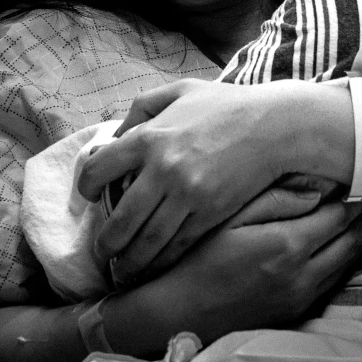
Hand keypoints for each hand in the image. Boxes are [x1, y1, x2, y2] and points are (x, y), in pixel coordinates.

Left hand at [76, 79, 351, 285]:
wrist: (276, 127)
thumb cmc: (227, 106)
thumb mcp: (180, 90)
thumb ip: (143, 107)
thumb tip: (116, 136)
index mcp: (149, 137)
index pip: (97, 170)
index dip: (85, 187)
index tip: (90, 196)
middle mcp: (163, 169)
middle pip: (118, 221)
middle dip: (105, 243)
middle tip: (102, 251)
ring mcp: (187, 196)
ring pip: (145, 243)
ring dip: (128, 262)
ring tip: (121, 270)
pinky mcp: (209, 214)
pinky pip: (176, 247)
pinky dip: (160, 263)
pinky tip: (152, 268)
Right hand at [101, 196, 361, 353]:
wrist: (175, 314)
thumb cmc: (195, 257)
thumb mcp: (229, 219)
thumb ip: (275, 201)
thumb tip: (317, 189)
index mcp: (288, 245)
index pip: (340, 213)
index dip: (358, 192)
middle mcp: (303, 274)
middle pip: (352, 239)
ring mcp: (302, 297)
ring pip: (346, 262)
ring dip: (361, 236)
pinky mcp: (295, 312)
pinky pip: (332, 281)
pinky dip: (344, 259)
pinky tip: (344, 244)